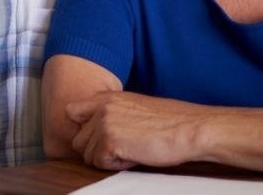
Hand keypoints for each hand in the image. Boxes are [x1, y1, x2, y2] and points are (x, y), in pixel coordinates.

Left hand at [66, 91, 203, 170]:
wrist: (190, 128)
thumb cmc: (169, 121)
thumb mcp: (133, 107)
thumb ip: (109, 113)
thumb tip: (89, 132)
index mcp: (106, 96)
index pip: (71, 111)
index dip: (82, 129)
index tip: (99, 137)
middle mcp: (101, 106)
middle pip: (77, 139)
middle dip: (96, 149)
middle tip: (123, 147)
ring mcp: (104, 122)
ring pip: (87, 154)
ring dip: (107, 158)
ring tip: (132, 149)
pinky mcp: (109, 140)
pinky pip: (99, 163)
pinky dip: (116, 165)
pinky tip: (135, 155)